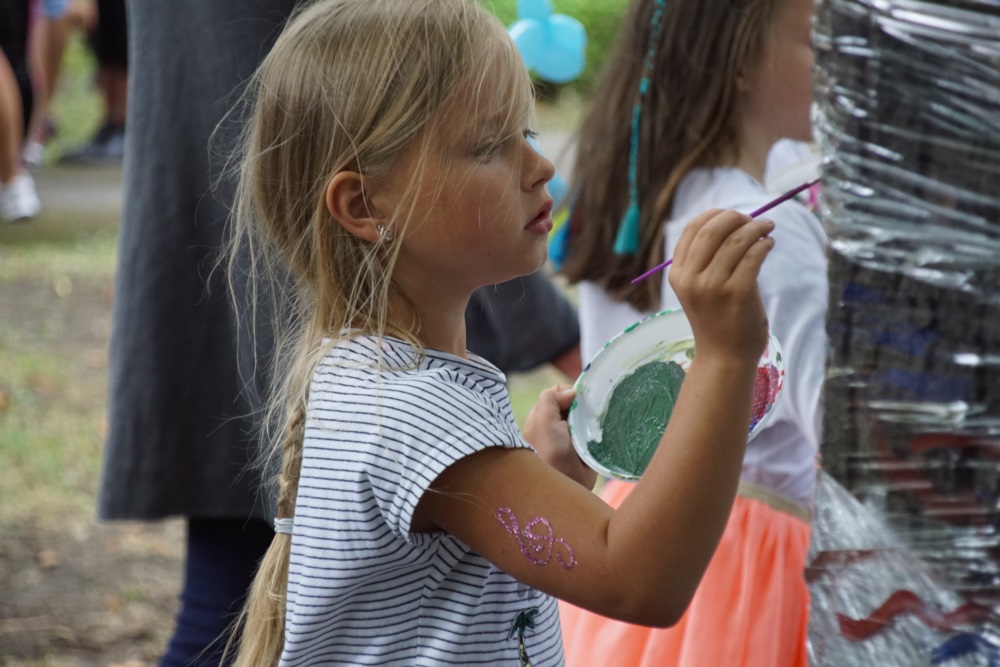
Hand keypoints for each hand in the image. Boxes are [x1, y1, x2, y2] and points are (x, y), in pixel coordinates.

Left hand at [523, 385, 596, 489]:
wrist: (567, 487)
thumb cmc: (550, 453)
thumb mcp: (542, 421)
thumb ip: (550, 399)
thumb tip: (571, 392)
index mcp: (541, 418)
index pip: (557, 394)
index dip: (569, 393)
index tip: (579, 400)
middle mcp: (556, 427)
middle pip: (574, 404)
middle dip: (584, 405)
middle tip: (590, 412)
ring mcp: (572, 438)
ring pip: (586, 417)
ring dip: (593, 418)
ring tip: (597, 423)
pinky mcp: (587, 449)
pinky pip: (596, 432)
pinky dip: (600, 430)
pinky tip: (603, 431)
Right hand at [668, 209, 773, 363]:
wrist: (724, 357)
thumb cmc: (716, 320)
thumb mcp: (697, 289)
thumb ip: (704, 261)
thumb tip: (733, 223)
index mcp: (678, 274)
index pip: (692, 229)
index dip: (714, 215)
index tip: (733, 216)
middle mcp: (691, 278)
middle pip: (713, 229)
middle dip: (737, 218)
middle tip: (754, 221)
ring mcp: (713, 286)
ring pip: (737, 239)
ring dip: (757, 228)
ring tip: (767, 230)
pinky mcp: (738, 292)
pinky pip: (754, 255)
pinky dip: (764, 244)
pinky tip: (769, 245)